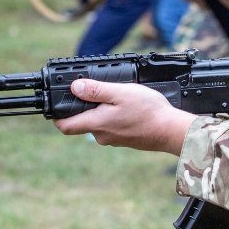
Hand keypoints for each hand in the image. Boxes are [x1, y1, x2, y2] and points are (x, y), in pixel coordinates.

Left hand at [53, 79, 196, 154]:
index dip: (57, 116)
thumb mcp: (120, 92)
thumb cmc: (148, 111)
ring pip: (98, 123)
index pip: (65, 126)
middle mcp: (101, 135)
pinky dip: (114, 116)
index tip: (57, 103)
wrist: (171, 130)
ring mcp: (113, 139)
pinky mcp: (124, 140)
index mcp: (96, 123)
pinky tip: (127, 107)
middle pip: (82, 122)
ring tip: (116, 96)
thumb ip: (96, 91)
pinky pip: (111, 127)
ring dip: (101, 110)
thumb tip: (74, 88)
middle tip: (93, 90)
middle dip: (84, 107)